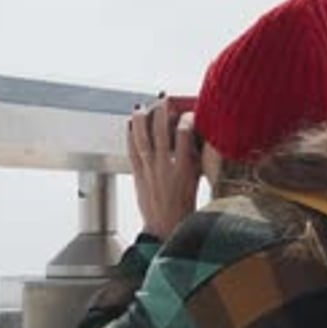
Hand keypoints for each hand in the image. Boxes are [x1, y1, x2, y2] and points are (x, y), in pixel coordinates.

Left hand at [127, 99, 201, 240]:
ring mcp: (149, 171)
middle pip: (160, 132)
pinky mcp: (138, 175)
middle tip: (163, 99)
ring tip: (141, 107)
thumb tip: (194, 138)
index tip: (189, 113)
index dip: (186, 120)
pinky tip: (130, 125)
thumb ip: (194, 158)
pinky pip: (131, 151)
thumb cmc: (185, 207)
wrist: (166, 228)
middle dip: (161, 112)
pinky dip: (130, 136)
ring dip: (140, 120)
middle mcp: (164, 168)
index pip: (184, 136)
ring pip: (141, 139)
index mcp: (184, 170)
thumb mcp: (196, 180)